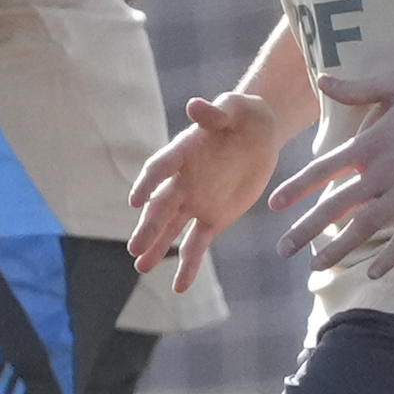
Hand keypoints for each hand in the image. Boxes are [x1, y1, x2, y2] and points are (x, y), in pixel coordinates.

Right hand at [125, 88, 294, 289]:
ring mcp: (195, 201)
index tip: (135, 201)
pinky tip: (179, 287)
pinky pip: (197, 244)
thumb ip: (215, 112)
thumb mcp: (235, 109)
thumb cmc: (244, 115)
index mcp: (183, 152)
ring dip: (157, 247)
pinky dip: (189, 265)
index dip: (148, 183)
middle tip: (134, 248)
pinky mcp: (213, 217)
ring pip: (172, 228)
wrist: (259, 134)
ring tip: (141, 268)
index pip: (160, 168)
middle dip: (149, 227)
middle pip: (161, 206)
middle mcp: (182, 180)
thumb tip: (195, 105)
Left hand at [267, 65, 393, 282]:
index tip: (274, 205)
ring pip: (366, 226)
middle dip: (305, 229)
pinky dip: (390, 255)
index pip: (323, 169)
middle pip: (337, 205)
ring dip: (339, 248)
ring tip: (317, 265)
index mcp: (371, 144)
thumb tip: (323, 78)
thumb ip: (355, 88)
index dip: (297, 187)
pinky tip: (374, 271)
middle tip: (282, 250)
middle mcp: (384, 171)